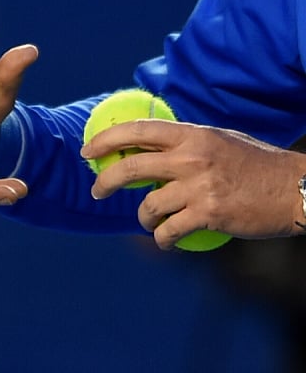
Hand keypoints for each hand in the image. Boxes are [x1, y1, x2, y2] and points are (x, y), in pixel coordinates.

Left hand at [81, 119, 305, 248]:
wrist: (297, 189)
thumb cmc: (259, 165)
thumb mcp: (221, 140)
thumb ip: (187, 143)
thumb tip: (149, 146)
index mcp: (193, 134)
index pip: (138, 130)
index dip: (107, 140)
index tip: (87, 151)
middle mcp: (192, 157)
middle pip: (130, 168)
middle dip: (105, 182)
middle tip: (97, 192)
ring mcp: (199, 186)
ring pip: (147, 206)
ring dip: (142, 219)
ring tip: (151, 222)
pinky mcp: (208, 214)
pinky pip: (168, 231)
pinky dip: (162, 240)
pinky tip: (166, 241)